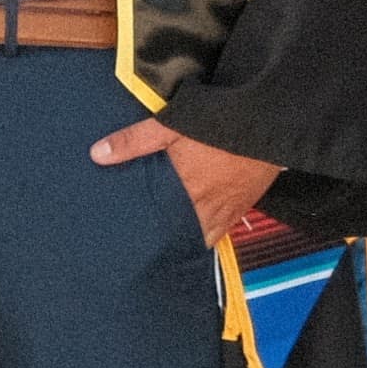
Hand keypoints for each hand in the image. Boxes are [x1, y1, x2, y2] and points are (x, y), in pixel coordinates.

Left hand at [93, 118, 279, 250]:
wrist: (268, 121)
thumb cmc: (220, 124)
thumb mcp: (171, 126)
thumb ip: (134, 142)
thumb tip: (98, 154)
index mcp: (189, 194)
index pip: (168, 230)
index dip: (154, 241)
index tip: (137, 245)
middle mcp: (210, 208)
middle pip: (188, 237)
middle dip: (171, 242)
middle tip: (151, 246)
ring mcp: (231, 208)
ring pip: (208, 234)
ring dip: (193, 236)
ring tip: (173, 238)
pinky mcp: (245, 201)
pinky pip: (226, 224)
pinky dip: (213, 227)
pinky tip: (202, 221)